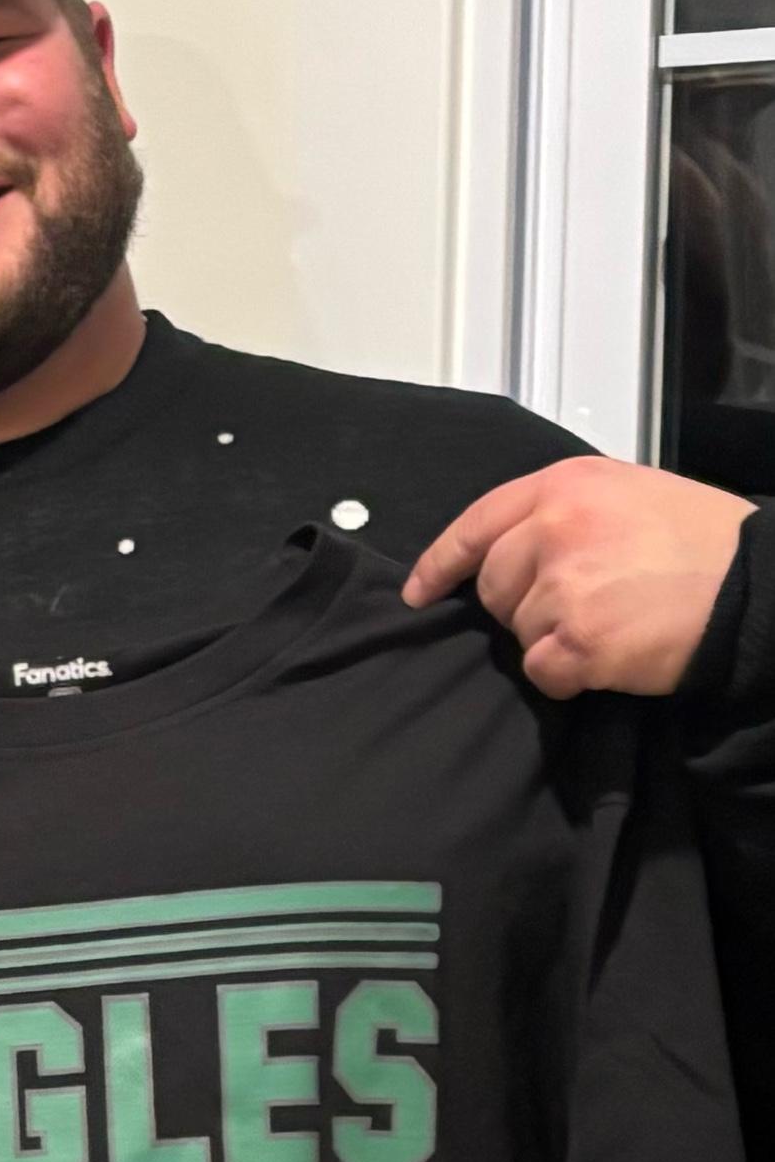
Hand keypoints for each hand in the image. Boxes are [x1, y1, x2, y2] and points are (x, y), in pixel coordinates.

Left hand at [402, 455, 750, 697]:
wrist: (764, 588)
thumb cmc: (704, 542)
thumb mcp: (630, 495)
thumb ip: (565, 512)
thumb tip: (515, 548)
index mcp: (563, 486)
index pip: (475, 525)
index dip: (441, 564)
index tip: (421, 592)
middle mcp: (553, 528)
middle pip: (493, 584)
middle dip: (524, 604)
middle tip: (584, 606)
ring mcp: (564, 585)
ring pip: (518, 630)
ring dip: (554, 639)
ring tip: (613, 624)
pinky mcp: (580, 639)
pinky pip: (542, 670)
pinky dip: (568, 675)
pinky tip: (609, 659)